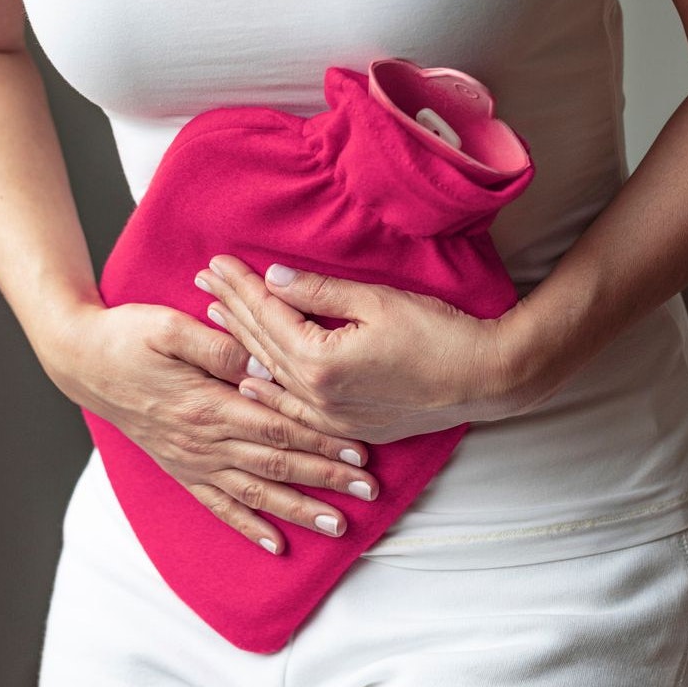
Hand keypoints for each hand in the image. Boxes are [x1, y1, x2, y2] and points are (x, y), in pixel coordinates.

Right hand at [36, 301, 380, 554]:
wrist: (81, 359)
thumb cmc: (128, 334)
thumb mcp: (169, 325)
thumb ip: (219, 344)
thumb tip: (264, 362)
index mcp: (207, 404)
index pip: (277, 426)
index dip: (320, 440)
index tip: (359, 451)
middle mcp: (203, 440)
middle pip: (276, 463)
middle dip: (325, 479)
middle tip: (368, 491)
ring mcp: (192, 459)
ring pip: (255, 492)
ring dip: (298, 510)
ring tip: (338, 525)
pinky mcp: (181, 467)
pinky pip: (218, 505)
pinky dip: (248, 526)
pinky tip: (276, 545)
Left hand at [195, 255, 534, 444]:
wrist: (485, 379)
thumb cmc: (439, 334)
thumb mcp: (378, 300)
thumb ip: (320, 293)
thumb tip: (275, 278)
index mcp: (319, 361)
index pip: (266, 314)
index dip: (240, 284)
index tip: (216, 261)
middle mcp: (316, 395)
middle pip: (260, 344)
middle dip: (231, 308)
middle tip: (202, 281)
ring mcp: (330, 416)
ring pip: (271, 376)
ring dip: (241, 344)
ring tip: (214, 318)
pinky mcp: (349, 426)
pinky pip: (292, 407)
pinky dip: (267, 386)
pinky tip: (250, 376)